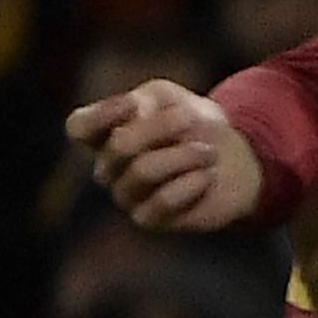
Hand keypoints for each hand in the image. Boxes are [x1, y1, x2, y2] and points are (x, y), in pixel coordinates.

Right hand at [67, 81, 262, 232]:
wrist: (238, 163)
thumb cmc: (195, 126)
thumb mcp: (175, 100)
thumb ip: (151, 98)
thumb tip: (136, 110)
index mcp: (105, 135)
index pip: (80, 127)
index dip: (103, 114)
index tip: (137, 102)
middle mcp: (108, 167)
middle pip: (120, 146)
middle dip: (161, 127)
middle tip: (191, 120)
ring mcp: (126, 195)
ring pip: (144, 171)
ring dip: (185, 155)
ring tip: (210, 152)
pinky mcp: (149, 219)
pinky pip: (163, 201)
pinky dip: (192, 182)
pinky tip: (208, 176)